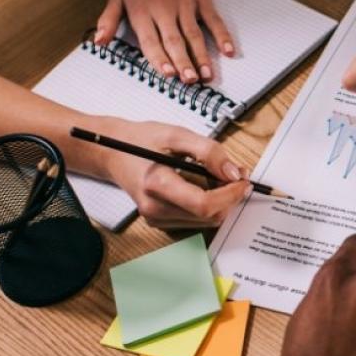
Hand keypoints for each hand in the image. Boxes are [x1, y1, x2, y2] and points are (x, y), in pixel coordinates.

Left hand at [95, 0, 234, 84]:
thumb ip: (108, 19)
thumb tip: (98, 42)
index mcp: (142, 10)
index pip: (150, 40)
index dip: (159, 58)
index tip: (167, 74)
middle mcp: (164, 9)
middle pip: (175, 41)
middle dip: (183, 62)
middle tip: (189, 80)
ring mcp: (185, 4)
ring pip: (194, 35)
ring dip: (202, 56)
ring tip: (206, 75)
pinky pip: (214, 20)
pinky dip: (222, 36)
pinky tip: (228, 51)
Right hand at [95, 117, 251, 228]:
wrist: (112, 152)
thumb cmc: (141, 141)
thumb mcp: (176, 135)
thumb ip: (208, 151)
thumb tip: (234, 172)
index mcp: (157, 185)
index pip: (204, 204)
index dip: (230, 195)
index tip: (243, 180)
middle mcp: (155, 209)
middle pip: (209, 216)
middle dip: (230, 197)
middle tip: (237, 175)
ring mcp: (156, 218)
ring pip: (205, 221)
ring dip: (221, 202)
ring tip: (220, 177)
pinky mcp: (159, 221)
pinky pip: (195, 220)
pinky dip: (209, 206)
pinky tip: (206, 186)